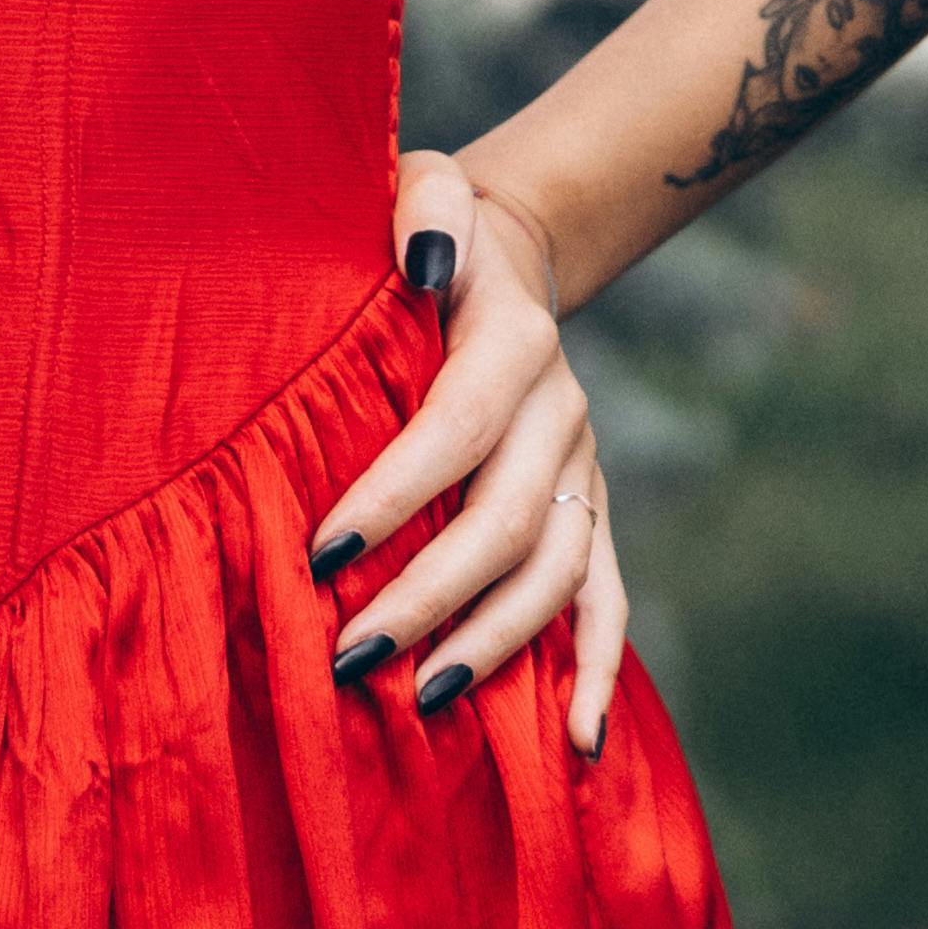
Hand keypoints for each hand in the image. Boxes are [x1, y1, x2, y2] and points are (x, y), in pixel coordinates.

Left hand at [308, 150, 631, 756]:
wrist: (507, 245)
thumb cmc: (426, 224)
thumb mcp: (418, 183)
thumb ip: (419, 208)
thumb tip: (424, 263)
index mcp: (513, 340)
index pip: (456, 428)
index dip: (397, 494)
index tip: (321, 553)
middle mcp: (563, 411)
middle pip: (509, 519)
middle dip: (430, 595)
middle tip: (349, 656)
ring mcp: (584, 467)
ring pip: (558, 572)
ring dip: (496, 642)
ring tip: (421, 702)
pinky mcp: (591, 508)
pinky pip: (606, 599)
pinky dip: (595, 672)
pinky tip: (576, 745)